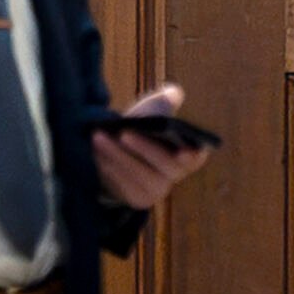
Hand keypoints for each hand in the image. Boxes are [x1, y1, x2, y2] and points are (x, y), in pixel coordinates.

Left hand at [92, 82, 211, 208]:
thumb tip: (173, 94)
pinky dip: (111, 170)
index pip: (196, 157)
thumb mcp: (153, 111)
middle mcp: (179, 174)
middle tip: (124, 133)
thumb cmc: (142, 128)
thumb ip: (164, 101)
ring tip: (99, 139)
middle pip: (167, 166)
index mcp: (191, 151)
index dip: (190, 155)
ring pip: (142, 176)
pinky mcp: (140, 199)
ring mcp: (160, 189)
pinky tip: (98, 156)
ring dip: (119, 157)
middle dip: (144, 149)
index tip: (182, 151)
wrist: (118, 149)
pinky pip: (126, 187)